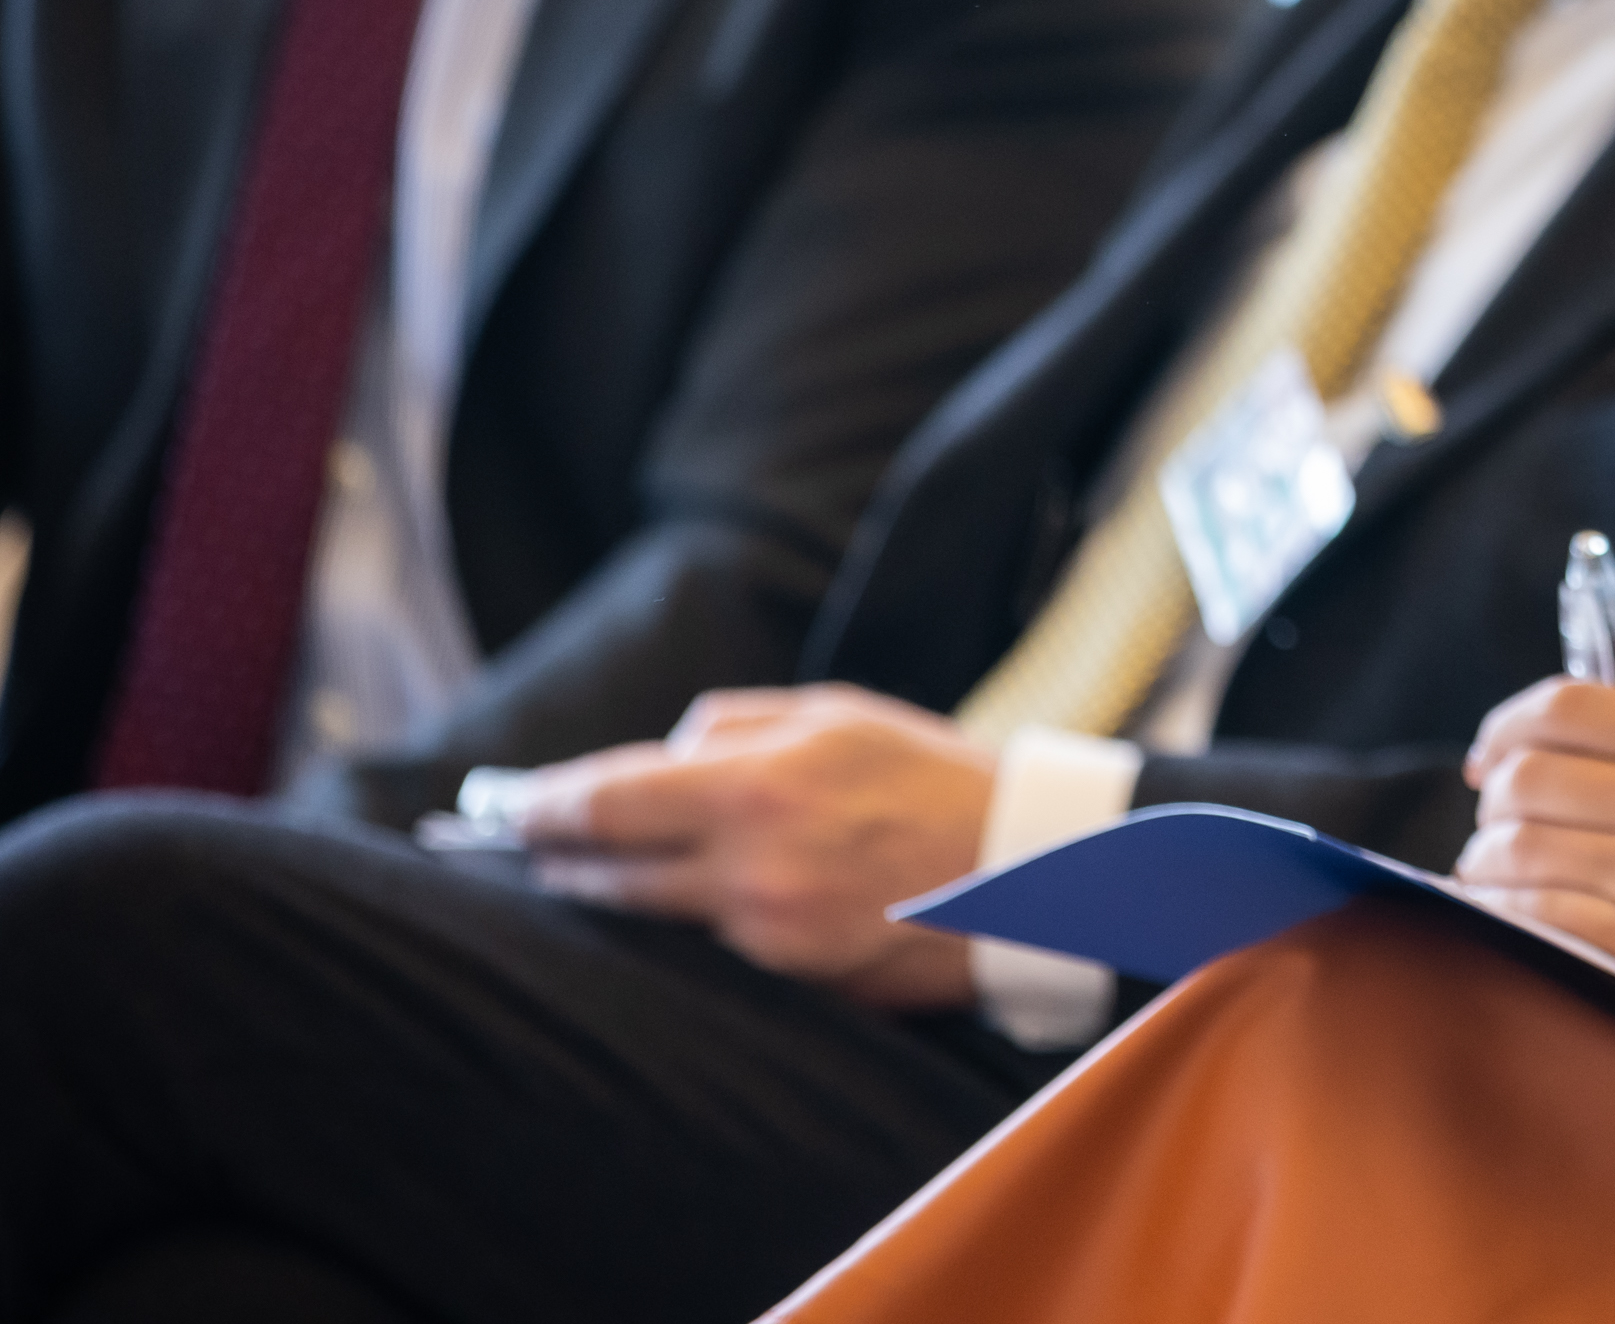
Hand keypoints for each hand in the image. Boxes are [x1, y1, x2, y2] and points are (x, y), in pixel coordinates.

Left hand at [518, 684, 996, 1008]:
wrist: (1029, 871)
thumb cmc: (938, 778)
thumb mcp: (843, 716)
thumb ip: (741, 726)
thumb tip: (668, 754)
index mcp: (759, 786)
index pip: (610, 801)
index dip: (544, 808)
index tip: (507, 807)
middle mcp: (751, 867)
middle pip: (611, 871)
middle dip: (560, 858)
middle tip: (528, 846)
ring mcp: (768, 932)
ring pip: (653, 914)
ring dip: (613, 893)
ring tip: (584, 876)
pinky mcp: (792, 976)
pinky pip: (716, 944)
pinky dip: (696, 919)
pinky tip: (696, 903)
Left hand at [1455, 630, 1614, 1072]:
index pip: (1565, 706)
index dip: (1506, 723)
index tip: (1493, 752)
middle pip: (1528, 777)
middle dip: (1492, 796)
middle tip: (1497, 818)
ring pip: (1518, 851)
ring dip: (1486, 861)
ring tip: (1496, 871)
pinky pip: (1536, 922)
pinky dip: (1504, 915)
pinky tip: (1512, 915)